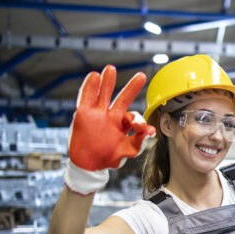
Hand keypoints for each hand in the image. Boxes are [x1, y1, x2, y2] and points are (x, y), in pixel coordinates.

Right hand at [64, 65, 154, 194]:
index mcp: (122, 125)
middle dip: (131, 87)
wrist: (88, 164)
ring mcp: (97, 113)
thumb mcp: (126, 151)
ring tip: (111, 69)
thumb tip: (151, 131)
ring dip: (108, 82)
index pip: (133, 116)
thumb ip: (138, 142)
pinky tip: (94, 76)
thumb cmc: (107, 157)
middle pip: (122, 98)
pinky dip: (90, 86)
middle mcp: (111, 117)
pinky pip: (86, 97)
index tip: (141, 126)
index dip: (138, 119)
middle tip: (141, 76)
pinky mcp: (83, 113)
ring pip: (104, 94)